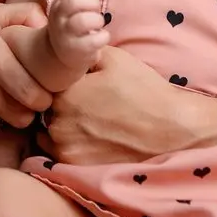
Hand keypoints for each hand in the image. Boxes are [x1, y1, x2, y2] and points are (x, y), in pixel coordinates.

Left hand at [37, 45, 216, 164]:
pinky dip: (69, 147)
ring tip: (87, 123)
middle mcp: (56, 123)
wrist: (171, 131)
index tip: (75, 85)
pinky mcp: (75, 168)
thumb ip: (84, 53)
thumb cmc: (144, 92)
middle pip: (45, 111)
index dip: (59, 84)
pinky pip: (59, 155)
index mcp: (63, 93)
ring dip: (60, 128)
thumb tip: (68, 48)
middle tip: (84, 104)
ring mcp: (64, 149)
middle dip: (58, 106)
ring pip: (48, 134)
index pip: (44, 85)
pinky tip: (91, 140)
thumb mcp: (115, 60)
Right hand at [47, 0, 109, 73]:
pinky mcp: (75, 50)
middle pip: (73, 2)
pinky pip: (92, 41)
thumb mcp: (75, 5)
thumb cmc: (74, 24)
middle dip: (92, 4)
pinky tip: (102, 37)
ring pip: (82, 21)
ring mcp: (65, 35)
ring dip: (97, 20)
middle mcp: (59, 19)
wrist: (62, 53)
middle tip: (96, 13)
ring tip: (99, 26)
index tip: (92, 2)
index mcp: (59, 4)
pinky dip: (103, 37)